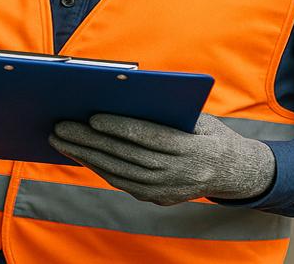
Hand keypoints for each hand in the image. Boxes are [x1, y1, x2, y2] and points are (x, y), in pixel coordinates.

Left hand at [49, 113, 275, 205]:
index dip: (121, 127)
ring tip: (60, 140)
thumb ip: (166, 110)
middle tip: (60, 127)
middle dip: (90, 141)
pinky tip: (78, 154)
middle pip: (127, 156)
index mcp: (193, 149)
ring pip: (119, 172)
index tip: (92, 116)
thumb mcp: (199, 117)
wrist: (234, 172)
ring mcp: (168, 190)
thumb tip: (125, 94)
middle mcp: (180, 174)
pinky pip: (121, 183)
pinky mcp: (158, 198)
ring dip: (85, 156)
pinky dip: (97, 167)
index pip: (150, 137)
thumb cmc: (208, 133)